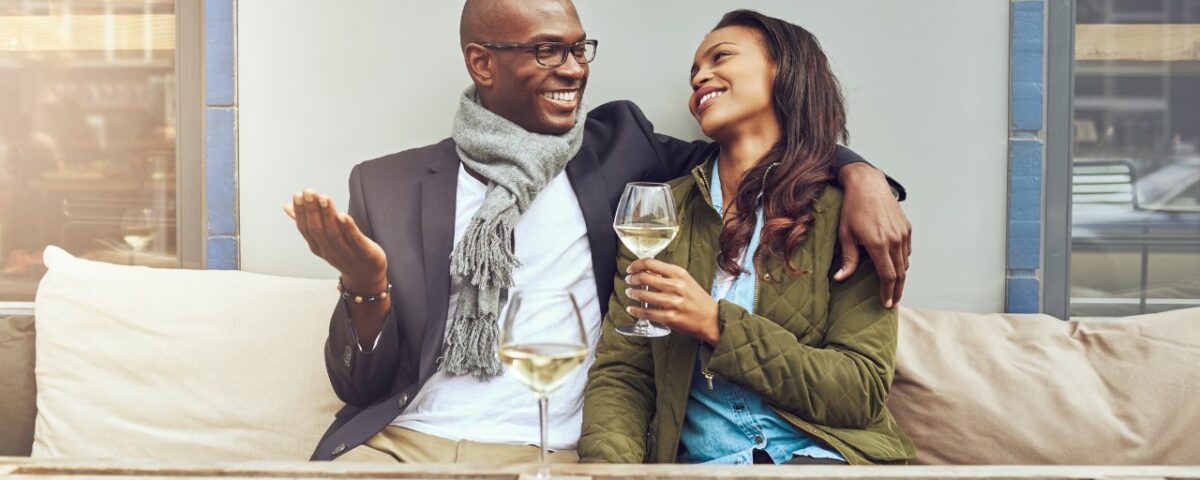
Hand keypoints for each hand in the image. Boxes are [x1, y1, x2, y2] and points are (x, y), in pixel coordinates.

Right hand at [284, 189, 387, 289]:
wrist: (366, 277)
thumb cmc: (343, 252)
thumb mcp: (322, 239)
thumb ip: (307, 222)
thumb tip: (286, 206)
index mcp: (317, 247)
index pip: (306, 229)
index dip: (300, 212)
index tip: (297, 195)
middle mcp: (329, 251)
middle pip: (318, 229)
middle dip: (312, 210)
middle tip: (309, 192)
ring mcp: (346, 253)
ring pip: (334, 233)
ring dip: (328, 215)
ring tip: (324, 197)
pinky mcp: (363, 253)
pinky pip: (354, 240)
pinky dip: (348, 228)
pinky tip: (343, 215)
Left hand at [624, 258, 719, 344]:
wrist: (711, 318)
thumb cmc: (697, 299)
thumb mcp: (685, 280)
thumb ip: (667, 274)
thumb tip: (646, 270)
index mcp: (679, 274)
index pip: (651, 263)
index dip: (636, 265)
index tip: (631, 269)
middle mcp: (676, 286)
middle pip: (644, 277)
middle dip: (632, 279)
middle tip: (629, 281)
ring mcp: (673, 302)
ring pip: (643, 295)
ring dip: (632, 293)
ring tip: (630, 293)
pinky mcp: (670, 318)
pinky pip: (646, 313)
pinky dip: (636, 311)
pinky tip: (632, 309)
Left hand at [834, 163, 910, 308]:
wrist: (868, 184)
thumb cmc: (852, 208)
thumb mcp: (845, 234)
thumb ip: (848, 258)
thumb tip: (840, 278)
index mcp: (878, 244)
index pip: (888, 276)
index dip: (888, 292)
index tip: (887, 304)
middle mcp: (895, 240)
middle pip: (900, 273)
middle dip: (897, 290)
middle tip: (894, 304)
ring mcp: (903, 233)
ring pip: (905, 262)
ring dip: (901, 277)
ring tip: (895, 289)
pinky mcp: (906, 227)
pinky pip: (907, 250)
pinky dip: (903, 261)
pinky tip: (896, 267)